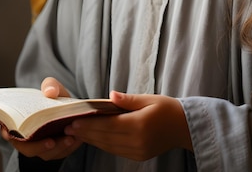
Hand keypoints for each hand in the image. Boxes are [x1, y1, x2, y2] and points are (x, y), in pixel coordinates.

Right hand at [0, 77, 82, 160]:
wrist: (68, 108)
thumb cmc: (54, 99)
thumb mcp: (52, 88)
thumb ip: (50, 85)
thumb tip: (50, 92)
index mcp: (18, 123)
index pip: (8, 133)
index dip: (10, 135)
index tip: (17, 134)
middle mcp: (27, 139)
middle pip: (28, 148)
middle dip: (39, 146)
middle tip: (51, 141)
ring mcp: (41, 147)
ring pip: (46, 154)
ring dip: (57, 148)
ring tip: (70, 138)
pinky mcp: (56, 151)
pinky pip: (60, 153)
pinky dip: (67, 148)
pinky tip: (76, 139)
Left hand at [64, 91, 192, 160]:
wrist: (184, 127)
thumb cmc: (167, 108)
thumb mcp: (149, 99)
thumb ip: (128, 100)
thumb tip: (111, 95)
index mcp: (139, 125)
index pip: (108, 125)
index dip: (88, 124)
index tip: (72, 121)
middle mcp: (137, 141)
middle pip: (105, 137)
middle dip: (85, 132)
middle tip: (67, 126)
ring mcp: (138, 151)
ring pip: (108, 146)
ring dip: (91, 139)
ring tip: (76, 132)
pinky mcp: (138, 156)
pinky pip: (115, 150)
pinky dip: (103, 144)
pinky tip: (93, 137)